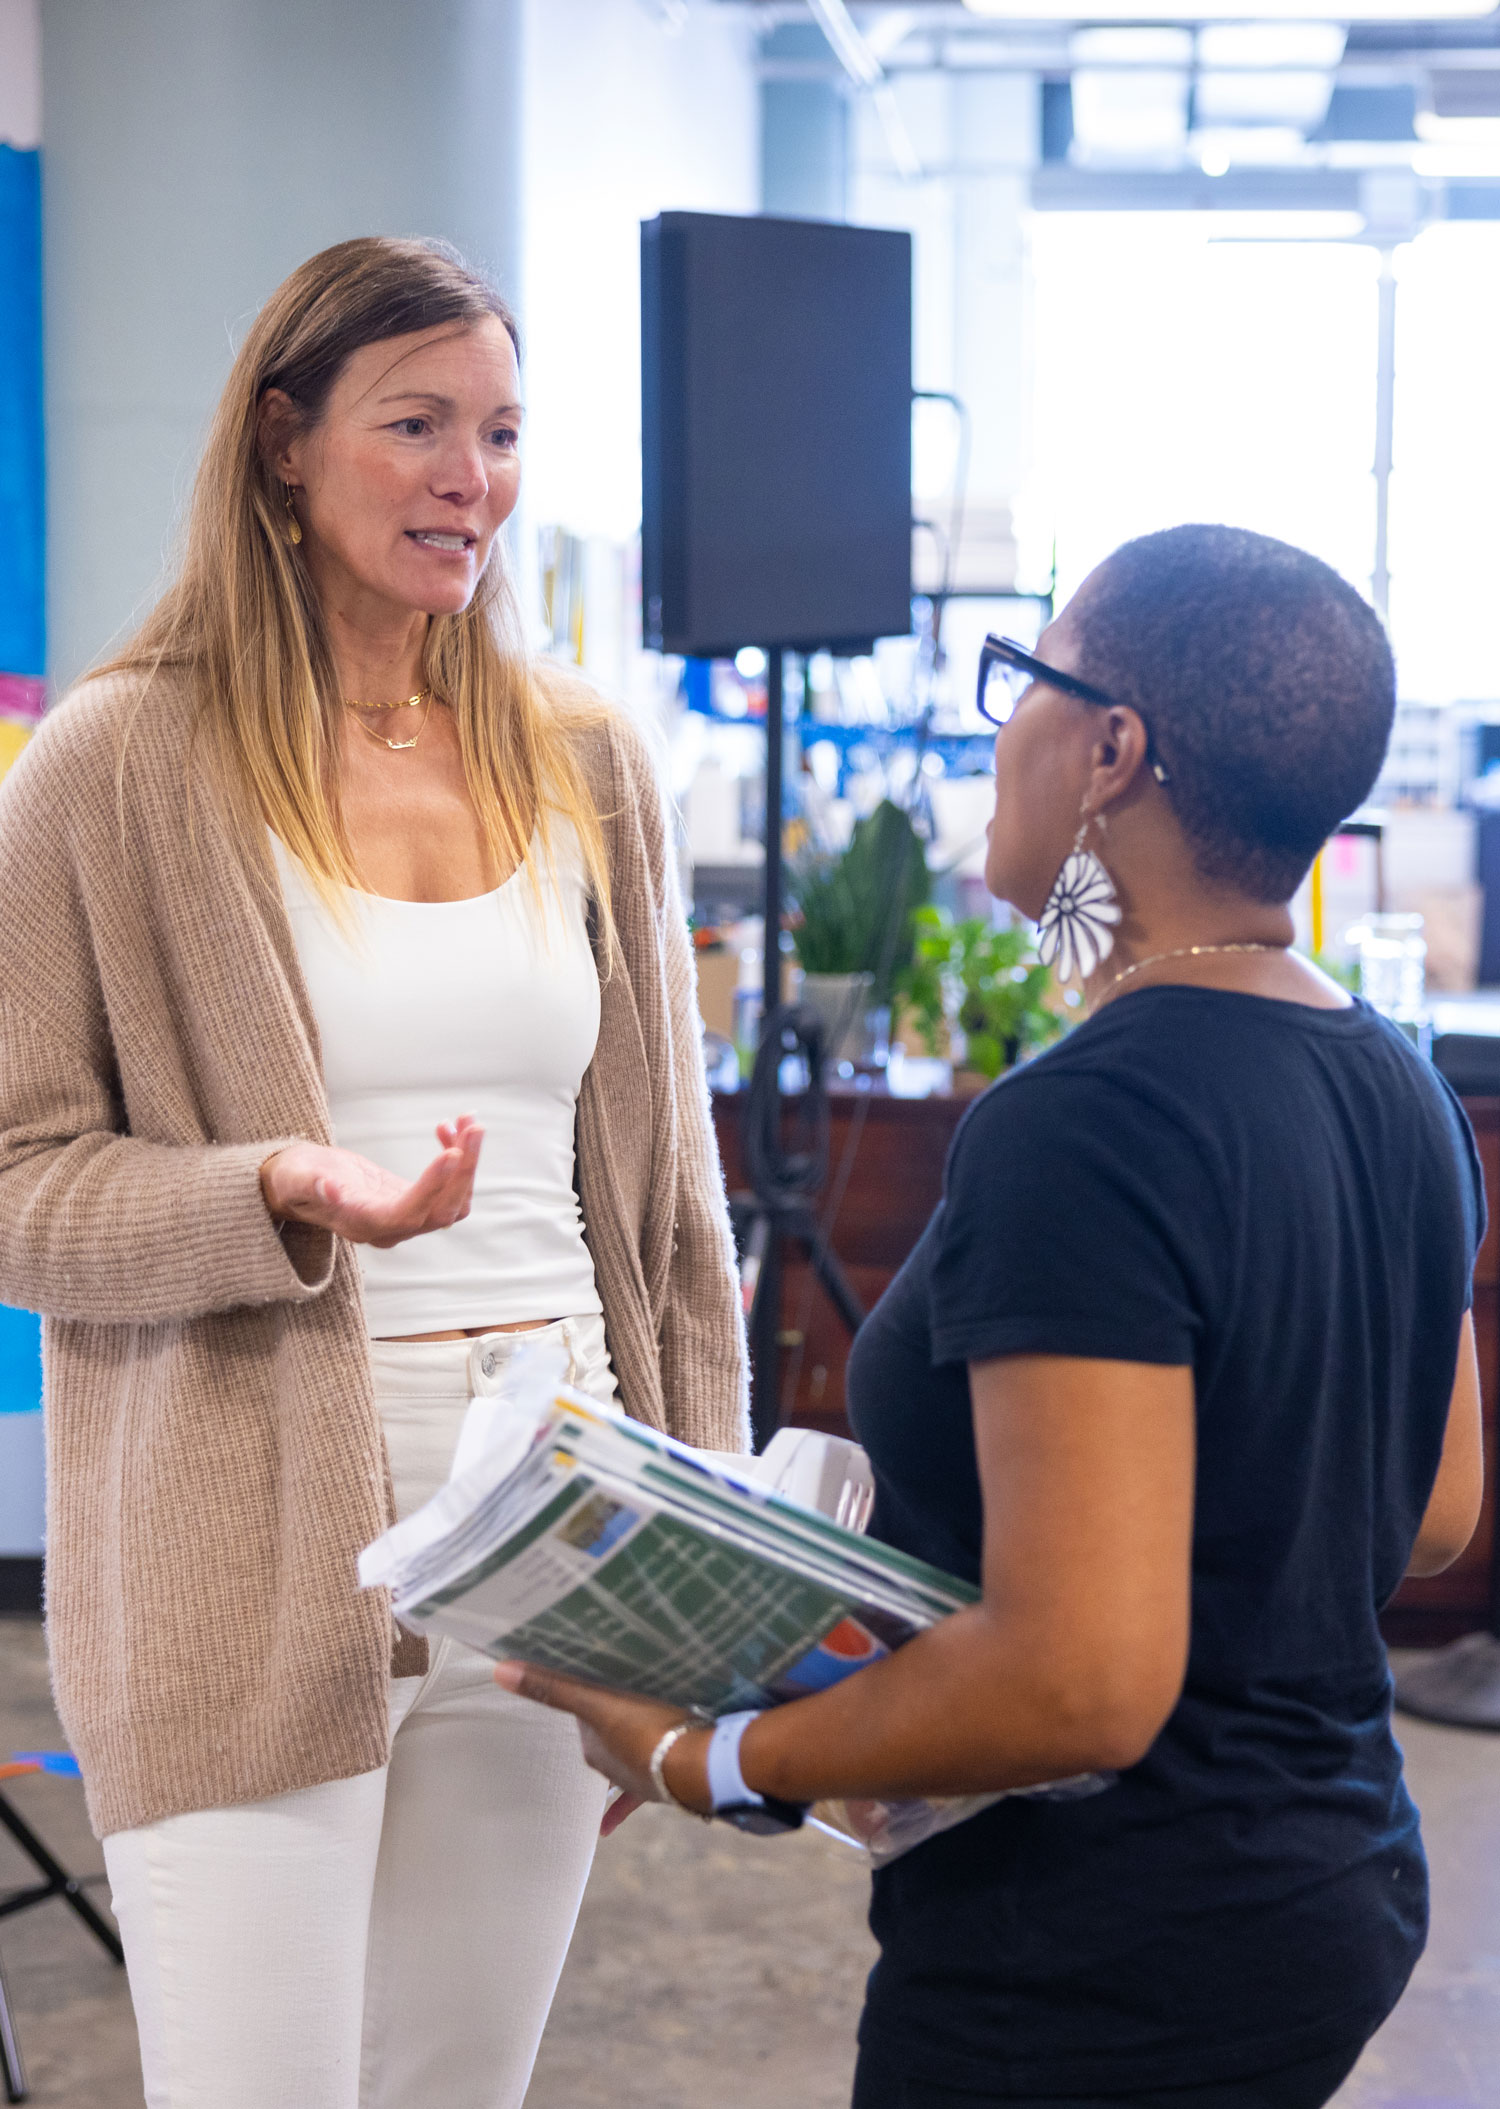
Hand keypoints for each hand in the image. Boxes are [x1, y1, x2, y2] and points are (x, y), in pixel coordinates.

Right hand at [260, 1117, 483, 1248]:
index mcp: (363, 1225)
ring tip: (468, 1122)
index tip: (451, 1153)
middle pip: (442, 1211)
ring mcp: (406, 1217)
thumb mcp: (296, 1177)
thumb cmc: (296, 1178)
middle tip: (473, 1127)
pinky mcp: (413, 1201)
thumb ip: (312, 1186)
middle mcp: (391, 1228)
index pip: (408, 1213)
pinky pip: (448, 1188)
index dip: (432, 1187)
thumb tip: (330, 1189)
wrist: (300, 1182)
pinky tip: (446, 1129)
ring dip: (468, 1163)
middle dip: (463, 1171)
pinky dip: (457, 1159)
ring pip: (454, 1201)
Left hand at [494, 1660, 712, 1816]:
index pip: (584, 1715)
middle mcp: (609, 1766)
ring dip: (620, 1753)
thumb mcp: (598, 1702)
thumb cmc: (647, 1730)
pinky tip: (603, 1830)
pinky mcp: (658, 1785)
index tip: (592, 1682)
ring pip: (621, 1760)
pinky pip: (633, 1800)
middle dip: (606, 1723)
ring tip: (620, 1739)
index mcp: (593, 1746)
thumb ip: (552, 1687)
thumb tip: (499, 1670)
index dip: (588, 1697)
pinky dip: (618, 1809)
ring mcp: (634, 1778)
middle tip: (613, 1699)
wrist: (695, 1765)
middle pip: (603, 1737)